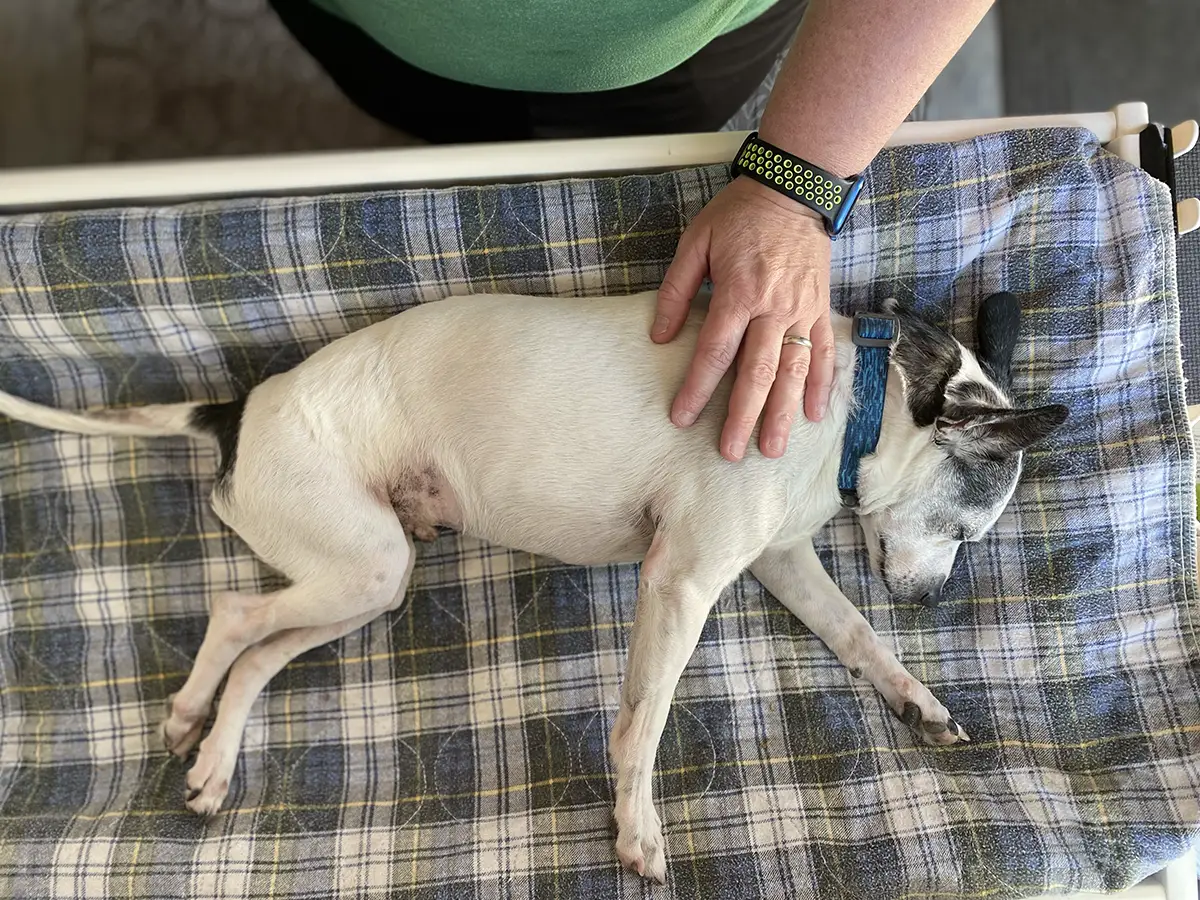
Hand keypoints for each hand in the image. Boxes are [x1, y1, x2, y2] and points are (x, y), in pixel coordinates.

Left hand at [652, 176, 834, 461]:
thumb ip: (675, 290)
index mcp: (738, 292)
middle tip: (730, 452)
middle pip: (757, 372)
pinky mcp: (821, 308)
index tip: (682, 417)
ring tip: (772, 448)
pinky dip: (820, 384)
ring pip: (793, 370)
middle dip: (742, 416)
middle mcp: (773, 308)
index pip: (715, 351)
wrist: (794, 188)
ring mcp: (802, 310)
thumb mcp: (695, 242)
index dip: (697, 387)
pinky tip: (813, 414)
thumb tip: (659, 335)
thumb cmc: (739, 214)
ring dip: (782, 412)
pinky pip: (823, 351)